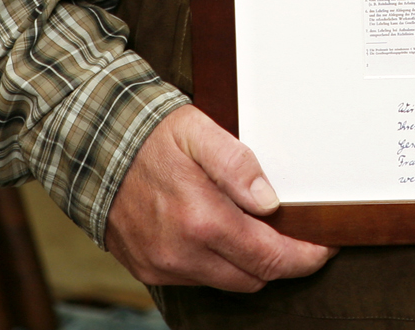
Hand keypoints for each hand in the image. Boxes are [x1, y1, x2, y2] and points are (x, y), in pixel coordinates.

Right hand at [104, 105, 335, 290]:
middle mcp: (181, 253)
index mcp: (201, 220)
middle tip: (296, 235)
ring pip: (227, 282)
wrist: (90, 147)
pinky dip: (216, 263)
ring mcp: (163, 266)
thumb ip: (239, 165)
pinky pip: (197, 278)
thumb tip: (271, 203)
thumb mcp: (199, 132)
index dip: (304, 257)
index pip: (270, 258)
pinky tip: (217, 234)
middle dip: (281, 261)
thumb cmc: (148, 135)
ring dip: (247, 263)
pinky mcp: (148, 269)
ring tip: (255, 229)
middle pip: (254, 278)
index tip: (323, 247)